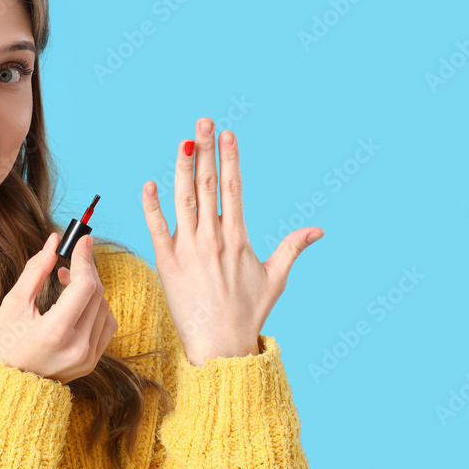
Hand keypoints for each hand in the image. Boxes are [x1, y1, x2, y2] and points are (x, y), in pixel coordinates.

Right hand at [0, 233, 117, 383]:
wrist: (1, 388)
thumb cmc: (1, 345)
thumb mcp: (13, 303)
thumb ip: (36, 270)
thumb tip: (55, 241)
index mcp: (55, 333)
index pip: (85, 287)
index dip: (85, 259)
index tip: (82, 240)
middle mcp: (77, 348)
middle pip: (97, 295)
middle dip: (86, 270)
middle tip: (70, 258)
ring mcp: (86, 359)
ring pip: (104, 308)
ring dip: (90, 288)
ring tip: (65, 280)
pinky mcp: (90, 363)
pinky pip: (105, 326)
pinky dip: (95, 308)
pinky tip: (75, 302)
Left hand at [141, 117, 322, 365]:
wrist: (221, 345)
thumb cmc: (248, 314)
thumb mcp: (275, 278)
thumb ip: (292, 248)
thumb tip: (319, 230)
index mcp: (238, 238)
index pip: (233, 188)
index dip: (229, 158)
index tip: (227, 133)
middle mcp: (213, 238)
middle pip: (207, 185)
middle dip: (204, 150)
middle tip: (202, 122)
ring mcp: (188, 249)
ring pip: (183, 200)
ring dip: (181, 168)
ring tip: (182, 141)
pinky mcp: (167, 263)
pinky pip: (156, 228)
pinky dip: (151, 205)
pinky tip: (149, 183)